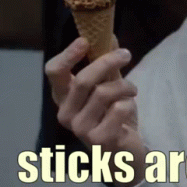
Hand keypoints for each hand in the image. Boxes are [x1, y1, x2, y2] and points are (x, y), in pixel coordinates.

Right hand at [45, 37, 146, 186]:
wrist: (125, 150)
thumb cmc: (113, 114)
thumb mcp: (111, 84)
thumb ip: (108, 64)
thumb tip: (110, 36)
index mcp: (65, 96)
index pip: (54, 72)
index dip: (68, 54)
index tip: (85, 40)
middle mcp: (66, 113)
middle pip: (84, 79)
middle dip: (108, 62)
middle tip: (127, 54)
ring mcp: (80, 129)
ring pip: (104, 93)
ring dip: (125, 86)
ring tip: (132, 90)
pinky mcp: (98, 140)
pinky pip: (118, 110)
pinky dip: (129, 104)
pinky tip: (129, 110)